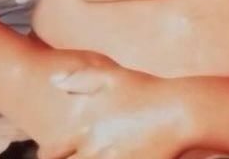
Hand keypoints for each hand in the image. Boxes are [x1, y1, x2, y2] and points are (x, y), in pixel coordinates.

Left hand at [39, 62, 190, 158]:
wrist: (180, 112)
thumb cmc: (147, 92)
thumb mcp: (114, 77)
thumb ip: (81, 77)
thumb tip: (54, 79)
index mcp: (85, 129)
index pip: (51, 152)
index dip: (48, 153)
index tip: (52, 152)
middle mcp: (92, 150)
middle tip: (78, 154)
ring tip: (100, 153)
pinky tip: (117, 155)